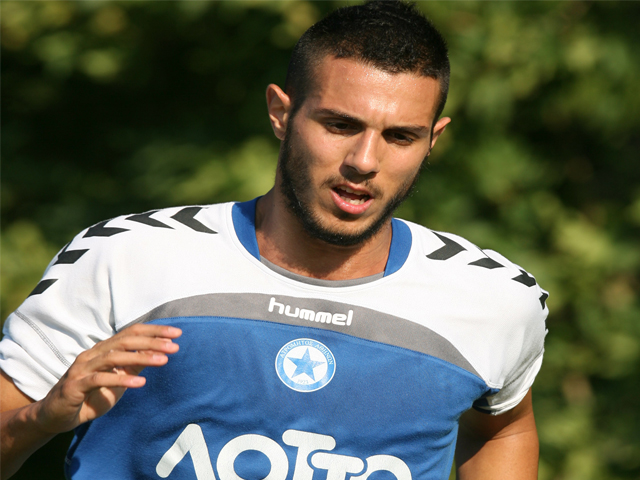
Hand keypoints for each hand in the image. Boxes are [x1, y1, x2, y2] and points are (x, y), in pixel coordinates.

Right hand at [32, 323, 180, 433]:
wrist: (56, 416)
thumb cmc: (90, 396)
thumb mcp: (118, 380)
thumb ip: (135, 366)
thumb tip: (159, 352)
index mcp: (104, 349)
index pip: (131, 333)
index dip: (154, 331)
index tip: (177, 333)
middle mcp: (93, 354)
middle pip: (125, 340)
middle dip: (152, 341)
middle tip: (174, 345)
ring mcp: (82, 368)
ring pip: (114, 357)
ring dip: (141, 358)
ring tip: (163, 361)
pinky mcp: (75, 385)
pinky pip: (100, 379)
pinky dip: (120, 380)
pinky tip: (139, 384)